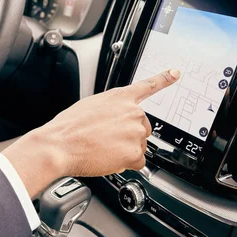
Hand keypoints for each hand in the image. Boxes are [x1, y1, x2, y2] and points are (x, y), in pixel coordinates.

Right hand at [3, 69, 180, 196]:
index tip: (176, 73)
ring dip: (126, 150)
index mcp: (120, 98)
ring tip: (104, 149)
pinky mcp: (135, 152)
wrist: (60, 145)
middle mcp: (132, 112)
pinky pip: (138, 162)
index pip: (148, 85)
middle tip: (108, 141)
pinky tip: (109, 159)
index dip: (164, 79)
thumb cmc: (69, 128)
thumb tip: (114, 121)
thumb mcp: (90, 107)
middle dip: (130, 136)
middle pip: (142, 127)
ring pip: (140, 146)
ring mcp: (135, 132)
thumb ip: (110, 110)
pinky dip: (126, 164)